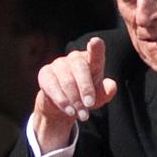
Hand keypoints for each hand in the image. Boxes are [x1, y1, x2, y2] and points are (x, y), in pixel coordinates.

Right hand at [31, 37, 117, 151]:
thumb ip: (106, 92)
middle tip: (90, 105)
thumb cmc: (84, 97)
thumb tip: (111, 86)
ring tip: (81, 114)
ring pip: (67, 80)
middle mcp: (74, 58)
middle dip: (86, 88)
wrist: (64, 107)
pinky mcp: (45, 73)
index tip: (95, 42)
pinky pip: (52, 86)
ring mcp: (58, 64)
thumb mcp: (98, 97)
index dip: (95, 47)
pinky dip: (62, 100)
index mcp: (90, 60)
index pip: (95, 51)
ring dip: (75, 99)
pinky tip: (69, 110)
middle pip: (80, 67)